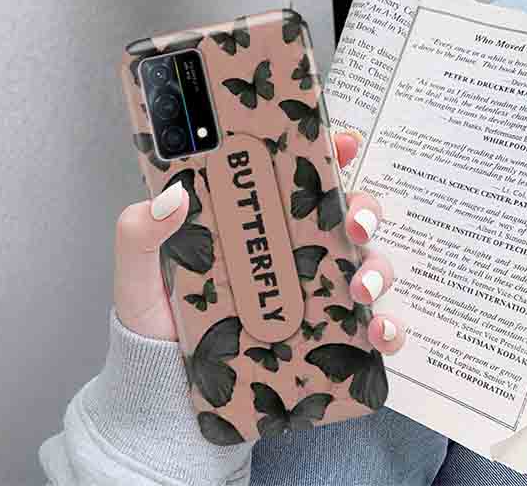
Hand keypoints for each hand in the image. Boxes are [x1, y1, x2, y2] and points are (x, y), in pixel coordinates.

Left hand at [114, 131, 404, 352]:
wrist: (164, 382)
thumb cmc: (156, 318)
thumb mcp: (139, 270)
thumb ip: (139, 232)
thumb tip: (173, 196)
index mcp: (254, 220)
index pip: (297, 176)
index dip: (325, 153)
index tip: (340, 143)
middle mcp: (291, 249)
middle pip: (345, 214)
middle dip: (362, 209)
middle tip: (353, 223)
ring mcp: (311, 290)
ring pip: (367, 263)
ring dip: (377, 268)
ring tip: (360, 287)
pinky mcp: (323, 334)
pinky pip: (370, 326)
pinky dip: (387, 326)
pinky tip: (377, 333)